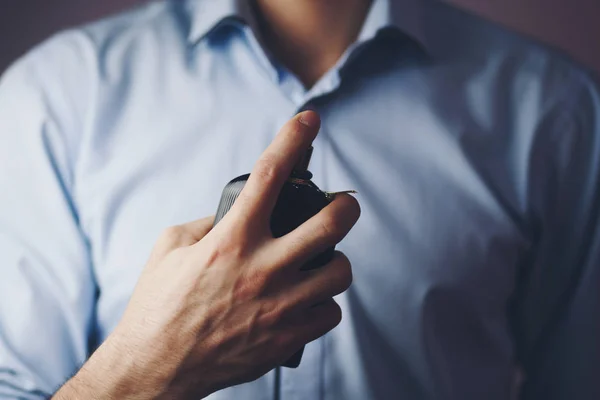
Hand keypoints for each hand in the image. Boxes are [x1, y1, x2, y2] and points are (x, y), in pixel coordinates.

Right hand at [54, 111, 360, 399]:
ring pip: (341, 271)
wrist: (156, 367)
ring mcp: (280, 306)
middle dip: (346, 205)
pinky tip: (306, 302)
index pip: (268, 174)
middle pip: (331, 223)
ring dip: (335, 261)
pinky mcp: (288, 339)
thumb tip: (240, 211)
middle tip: (344, 204)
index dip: (292, 139)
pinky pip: (330, 313)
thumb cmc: (158, 305)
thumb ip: (211, 223)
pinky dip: (322, 304)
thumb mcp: (172, 247)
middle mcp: (262, 269)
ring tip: (320, 262)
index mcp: (230, 239)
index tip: (309, 120)